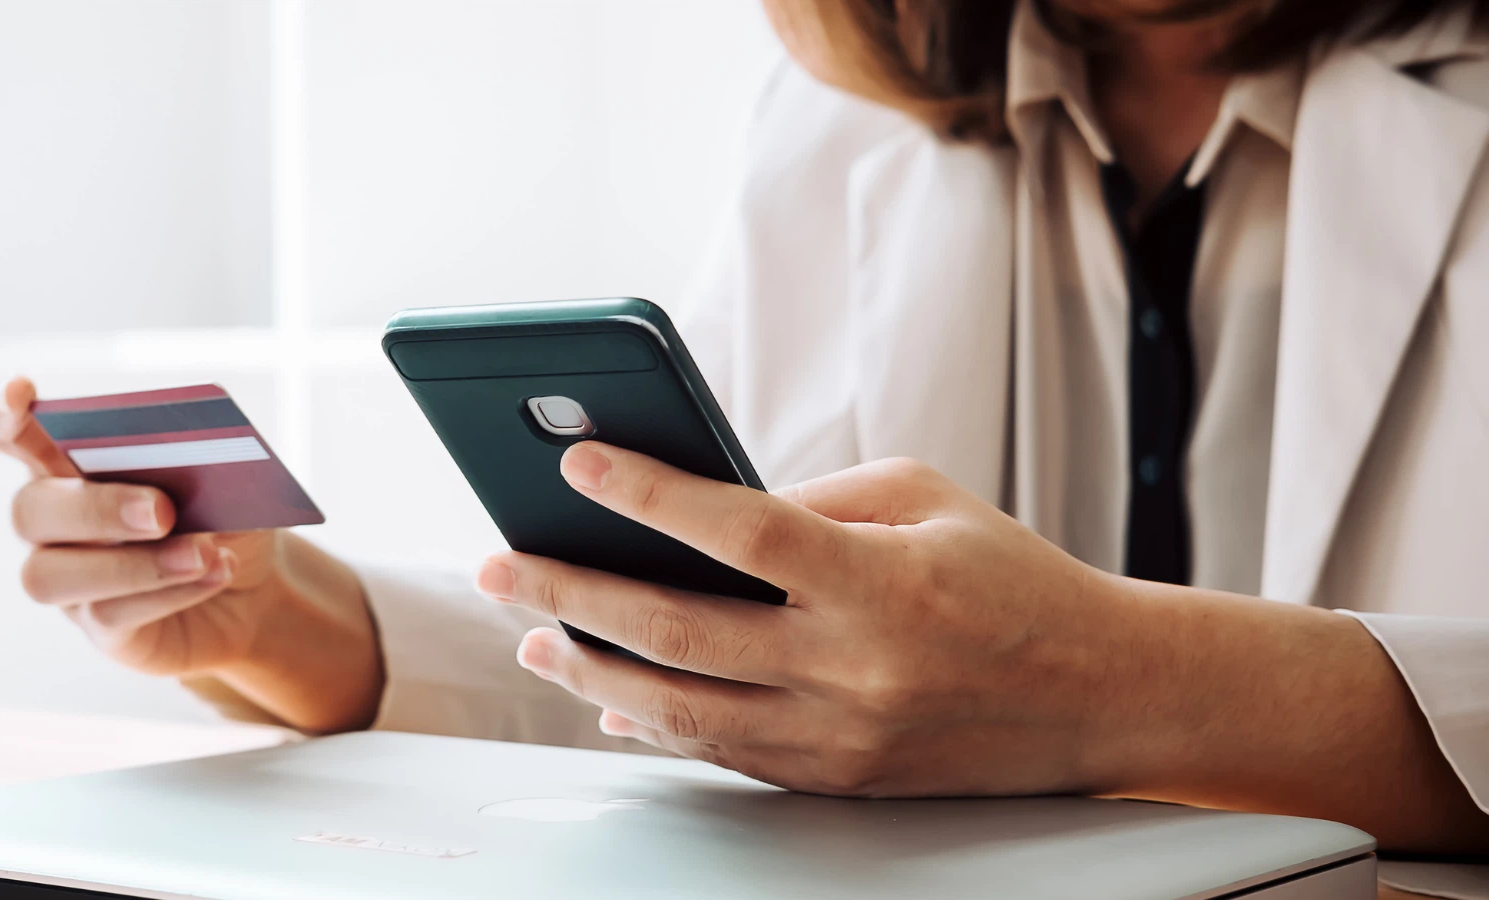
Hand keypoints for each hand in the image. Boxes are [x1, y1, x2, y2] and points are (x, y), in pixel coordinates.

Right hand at [0, 376, 383, 732]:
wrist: (254, 586)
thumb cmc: (221, 514)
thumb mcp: (220, 474)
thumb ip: (190, 453)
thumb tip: (184, 447)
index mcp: (66, 460)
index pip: (1, 428)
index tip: (20, 392)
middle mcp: (52, 521)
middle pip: (28, 510)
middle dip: (93, 508)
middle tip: (163, 511)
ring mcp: (69, 580)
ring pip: (51, 574)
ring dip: (132, 564)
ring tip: (202, 553)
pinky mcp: (100, 628)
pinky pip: (109, 614)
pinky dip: (168, 592)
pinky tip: (215, 571)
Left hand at [474, 443, 1488, 855]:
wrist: (1099, 695)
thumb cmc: (1009, 576)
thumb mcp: (922, 497)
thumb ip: (809, 498)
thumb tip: (695, 508)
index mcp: (881, 579)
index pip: (741, 533)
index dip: (650, 496)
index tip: (578, 463)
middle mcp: (854, 668)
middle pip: (679, 632)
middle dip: (572, 592)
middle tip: (498, 562)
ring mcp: (840, 736)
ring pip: (681, 709)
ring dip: (589, 669)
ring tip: (530, 628)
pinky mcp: (836, 780)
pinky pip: (719, 752)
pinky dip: (651, 722)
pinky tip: (603, 692)